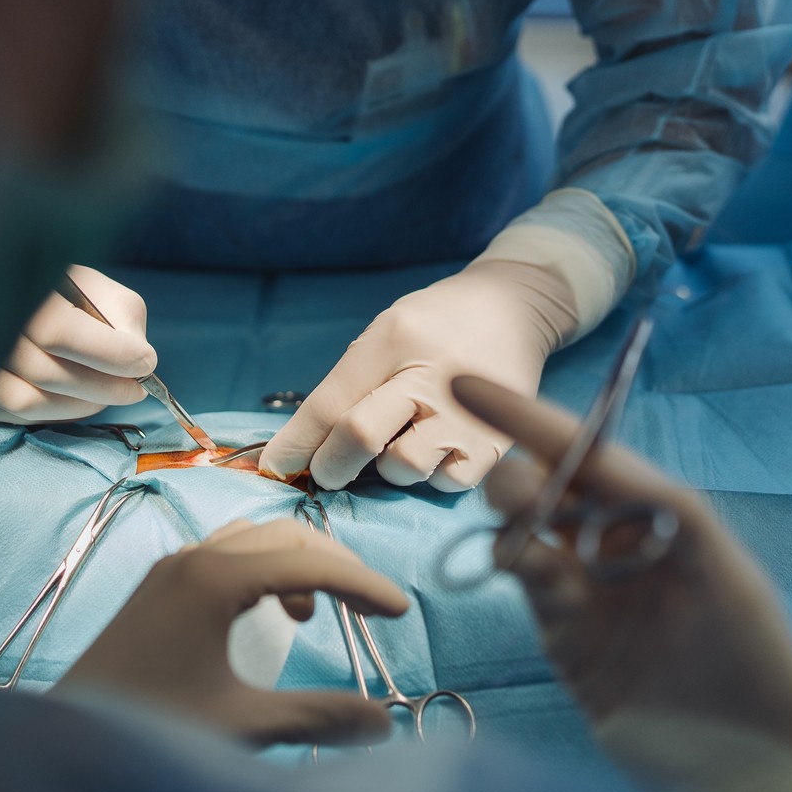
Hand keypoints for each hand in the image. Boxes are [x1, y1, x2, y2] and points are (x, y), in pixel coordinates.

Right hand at [0, 265, 157, 423]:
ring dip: (82, 404)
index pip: (57, 331)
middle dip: (105, 387)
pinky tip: (79, 397)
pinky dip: (58, 412)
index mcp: (13, 283)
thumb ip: (121, 318)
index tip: (145, 362)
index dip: (109, 355)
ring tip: (110, 392)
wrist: (17, 296)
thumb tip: (137, 360)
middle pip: (44, 372)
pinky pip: (16, 414)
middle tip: (135, 387)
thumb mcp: (99, 289)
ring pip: (27, 400)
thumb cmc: (66, 290)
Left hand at [54, 518, 410, 746]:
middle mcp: (191, 560)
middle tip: (371, 610)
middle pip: (285, 536)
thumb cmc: (148, 734)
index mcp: (214, 580)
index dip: (363, 585)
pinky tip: (267, 618)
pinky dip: (262, 573)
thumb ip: (318, 717)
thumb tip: (385, 724)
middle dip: (336, 568)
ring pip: (253, 540)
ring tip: (316, 616)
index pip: (310, 563)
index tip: (402, 614)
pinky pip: (225, 556)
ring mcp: (169, 571)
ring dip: (297, 566)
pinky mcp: (156, 590)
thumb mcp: (243, 727)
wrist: (60, 752)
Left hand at [259, 259, 577, 491]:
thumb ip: (351, 381)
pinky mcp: (498, 442)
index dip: (294, 443)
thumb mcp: (389, 332)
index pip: (330, 402)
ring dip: (390, 469)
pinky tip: (438, 453)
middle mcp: (431, 375)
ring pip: (403, 468)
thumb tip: (305, 446)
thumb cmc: (438, 325)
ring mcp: (468, 412)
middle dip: (330, 465)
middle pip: (359, 436)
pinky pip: (448, 483)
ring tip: (402, 445)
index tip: (275, 468)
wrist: (517, 307)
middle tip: (328, 471)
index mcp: (395, 339)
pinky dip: (434, 477)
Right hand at [449, 375, 791, 780]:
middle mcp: (626, 549)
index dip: (535, 420)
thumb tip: (605, 462)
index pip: (596, 456)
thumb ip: (673, 516)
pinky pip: (531, 585)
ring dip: (515, 514)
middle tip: (513, 485)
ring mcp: (592, 594)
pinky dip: (516, 563)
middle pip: (556, 486)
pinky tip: (514, 560)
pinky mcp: (567, 641)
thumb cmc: (759, 674)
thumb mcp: (729, 579)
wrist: (746, 783)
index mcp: (672, 521)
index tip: (471, 386)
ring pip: (532, 531)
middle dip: (526, 468)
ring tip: (514, 521)